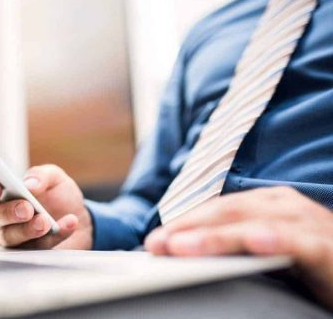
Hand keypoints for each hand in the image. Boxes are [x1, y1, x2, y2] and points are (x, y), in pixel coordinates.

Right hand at [0, 164, 92, 249]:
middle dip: (8, 212)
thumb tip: (29, 183)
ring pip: (11, 238)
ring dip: (28, 229)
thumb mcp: (54, 177)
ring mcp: (16, 238)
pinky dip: (57, 234)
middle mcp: (3, 217)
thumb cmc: (59, 195)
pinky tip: (69, 223)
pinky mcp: (34, 253)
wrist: (81, 217)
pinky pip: (40, 247)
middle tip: (26, 209)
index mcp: (2, 194)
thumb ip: (41, 175)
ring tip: (45, 221)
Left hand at [145, 187, 332, 309]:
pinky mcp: (325, 244)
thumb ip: (235, 250)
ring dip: (214, 235)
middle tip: (155, 245)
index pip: (214, 212)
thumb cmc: (312, 263)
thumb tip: (189, 255)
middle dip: (186, 229)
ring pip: (251, 223)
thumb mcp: (266, 253)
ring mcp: (303, 221)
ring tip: (180, 246)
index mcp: (263, 204)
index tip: (153, 242)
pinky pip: (296, 240)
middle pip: (224, 213)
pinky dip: (275, 238)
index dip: (182, 224)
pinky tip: (255, 242)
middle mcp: (281, 206)